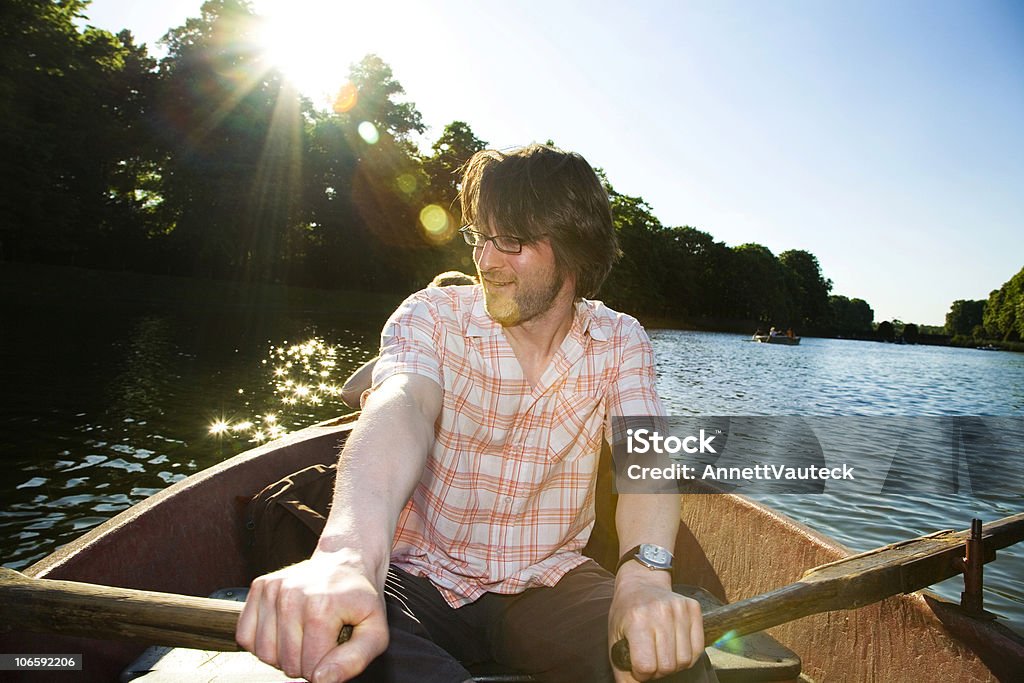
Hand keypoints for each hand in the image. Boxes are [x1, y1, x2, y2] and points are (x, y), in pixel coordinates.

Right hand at [236, 551, 388, 682]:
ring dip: (284, 654)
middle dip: (306, 662)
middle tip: (322, 640)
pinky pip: (246, 637)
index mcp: (322, 606)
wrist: (346, 560)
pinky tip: (284, 630)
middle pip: (287, 664)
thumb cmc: (361, 599)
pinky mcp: (259, 586)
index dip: (327, 668)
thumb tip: (323, 680)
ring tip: (304, 635)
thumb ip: (356, 660)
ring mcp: (273, 588)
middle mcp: (292, 595)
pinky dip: (263, 642)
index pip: (312, 668)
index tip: (337, 647)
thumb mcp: (375, 631)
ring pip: (264, 654)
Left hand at [608, 564, 703, 681]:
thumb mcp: (615, 638)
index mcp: (636, 620)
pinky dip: (687, 656)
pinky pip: (698, 649)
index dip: (640, 674)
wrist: (641, 583)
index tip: (637, 665)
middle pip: (667, 666)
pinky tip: (674, 647)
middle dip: (657, 671)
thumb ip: (622, 669)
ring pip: (684, 661)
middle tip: (650, 659)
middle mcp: (660, 612)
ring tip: (661, 653)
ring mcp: (679, 609)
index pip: (645, 666)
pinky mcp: (693, 608)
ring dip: (673, 664)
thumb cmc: (626, 612)